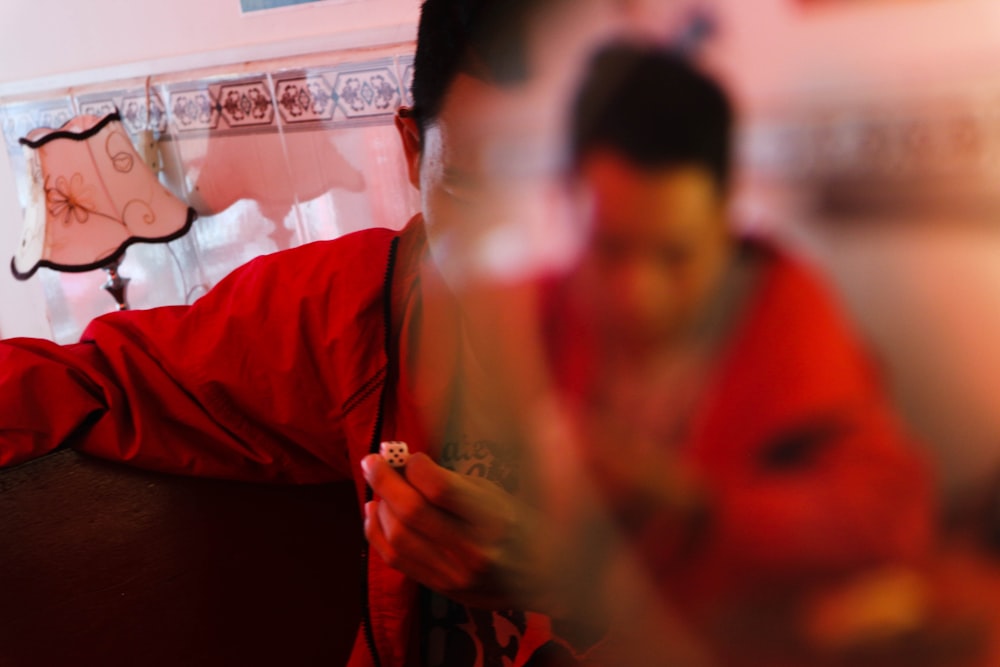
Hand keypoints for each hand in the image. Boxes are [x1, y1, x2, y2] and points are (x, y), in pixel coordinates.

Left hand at [361, 451, 551, 611]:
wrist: (542, 577)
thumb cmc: (518, 524)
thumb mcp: (495, 494)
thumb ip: (451, 483)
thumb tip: (403, 465)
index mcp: (494, 519)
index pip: (441, 489)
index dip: (415, 467)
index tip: (410, 457)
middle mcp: (473, 550)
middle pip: (412, 513)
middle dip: (384, 481)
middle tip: (372, 461)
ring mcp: (454, 574)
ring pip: (398, 538)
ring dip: (379, 507)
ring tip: (376, 488)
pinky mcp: (441, 589)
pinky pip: (395, 561)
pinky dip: (377, 534)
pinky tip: (374, 513)